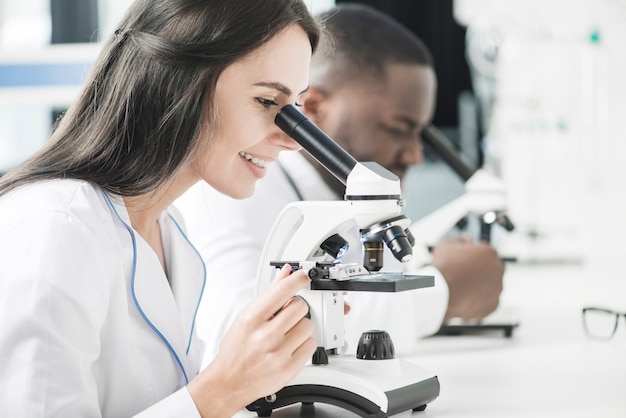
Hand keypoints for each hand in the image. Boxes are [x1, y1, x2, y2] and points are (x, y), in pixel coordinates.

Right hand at [187, 264, 315, 416]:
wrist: (229, 382)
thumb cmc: (236, 350)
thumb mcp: (245, 317)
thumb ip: (268, 294)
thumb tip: (285, 274)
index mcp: (252, 318)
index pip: (283, 291)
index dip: (298, 279)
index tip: (305, 275)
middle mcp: (265, 335)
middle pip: (300, 307)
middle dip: (296, 309)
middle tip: (286, 316)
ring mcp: (278, 353)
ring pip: (308, 325)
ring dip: (300, 328)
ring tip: (286, 334)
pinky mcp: (289, 368)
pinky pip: (311, 345)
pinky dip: (304, 344)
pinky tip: (290, 347)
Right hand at [430, 236, 503, 321]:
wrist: (440, 293)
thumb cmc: (443, 268)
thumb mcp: (447, 245)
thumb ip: (460, 240)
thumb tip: (465, 239)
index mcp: (489, 253)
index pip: (487, 251)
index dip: (475, 254)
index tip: (467, 258)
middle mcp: (498, 270)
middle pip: (492, 268)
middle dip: (480, 270)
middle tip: (465, 273)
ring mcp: (497, 289)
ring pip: (491, 286)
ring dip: (481, 285)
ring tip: (462, 287)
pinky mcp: (493, 305)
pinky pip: (487, 301)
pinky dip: (479, 300)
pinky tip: (465, 297)